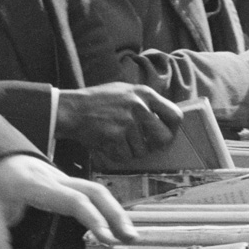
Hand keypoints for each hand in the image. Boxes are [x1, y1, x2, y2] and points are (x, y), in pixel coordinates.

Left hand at [0, 154, 134, 248]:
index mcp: (38, 185)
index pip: (73, 200)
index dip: (93, 218)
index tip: (106, 238)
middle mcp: (56, 179)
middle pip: (95, 191)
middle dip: (115, 214)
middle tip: (129, 238)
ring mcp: (63, 179)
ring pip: (98, 189)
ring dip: (116, 212)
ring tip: (129, 236)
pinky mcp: (67, 183)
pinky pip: (93, 192)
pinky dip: (108, 207)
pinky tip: (116, 225)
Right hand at [56, 82, 183, 155]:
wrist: (72, 109)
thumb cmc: (98, 101)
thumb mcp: (126, 91)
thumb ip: (146, 102)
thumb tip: (166, 120)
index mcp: (145, 94)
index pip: (176, 115)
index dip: (173, 130)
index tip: (166, 135)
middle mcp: (139, 107)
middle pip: (164, 138)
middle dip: (155, 147)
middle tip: (144, 146)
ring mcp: (128, 122)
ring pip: (142, 152)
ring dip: (131, 151)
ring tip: (117, 140)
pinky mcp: (115, 136)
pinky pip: (125, 157)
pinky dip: (116, 155)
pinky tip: (107, 144)